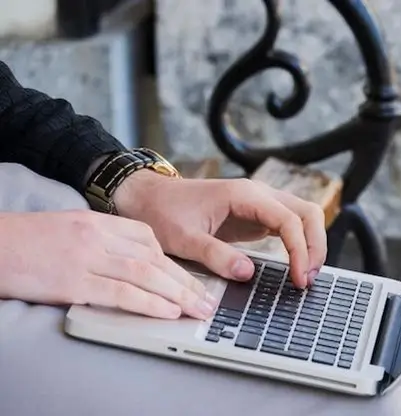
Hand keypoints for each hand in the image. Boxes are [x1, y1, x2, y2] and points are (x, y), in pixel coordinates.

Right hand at [0, 210, 216, 319]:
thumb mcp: (69, 227)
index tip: (187, 276)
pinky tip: (167, 311)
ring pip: (145, 274)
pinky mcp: (74, 281)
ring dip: (177, 294)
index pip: (147, 237)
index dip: (171, 259)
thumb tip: (130, 259)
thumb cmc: (27, 240)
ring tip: (198, 309)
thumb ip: (101, 239)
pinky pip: (121, 293)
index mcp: (98, 221)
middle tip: (207, 299)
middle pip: (154, 258)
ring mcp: (87, 258)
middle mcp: (98, 236)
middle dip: (186, 280)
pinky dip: (149, 303)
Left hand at [113, 172, 326, 288]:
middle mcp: (259, 195)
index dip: (301, 250)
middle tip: (309, 278)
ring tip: (306, 275)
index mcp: (245, 195)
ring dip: (311, 244)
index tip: (300, 277)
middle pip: (308, 213)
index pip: (290, 219)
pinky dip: (299, 245)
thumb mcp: (184, 238)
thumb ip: (216, 255)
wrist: (149, 198)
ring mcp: (261, 204)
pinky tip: (296, 266)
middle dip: (316, 245)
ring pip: (303, 217)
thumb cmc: (163, 211)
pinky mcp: (257, 216)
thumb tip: (247, 274)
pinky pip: (289, 226)